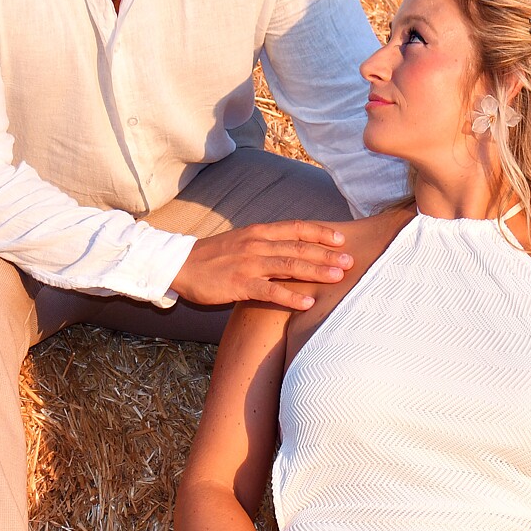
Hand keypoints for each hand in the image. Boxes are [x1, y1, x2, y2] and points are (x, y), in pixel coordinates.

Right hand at [171, 221, 351, 309]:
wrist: (180, 264)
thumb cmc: (214, 257)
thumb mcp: (242, 242)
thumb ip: (267, 245)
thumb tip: (294, 251)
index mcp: (259, 232)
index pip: (296, 228)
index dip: (320, 232)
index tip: (342, 239)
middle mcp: (257, 244)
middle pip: (299, 247)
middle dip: (326, 254)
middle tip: (350, 261)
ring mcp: (248, 263)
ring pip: (289, 265)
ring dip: (316, 271)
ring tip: (338, 278)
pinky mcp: (239, 283)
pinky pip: (269, 290)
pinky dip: (290, 295)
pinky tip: (307, 303)